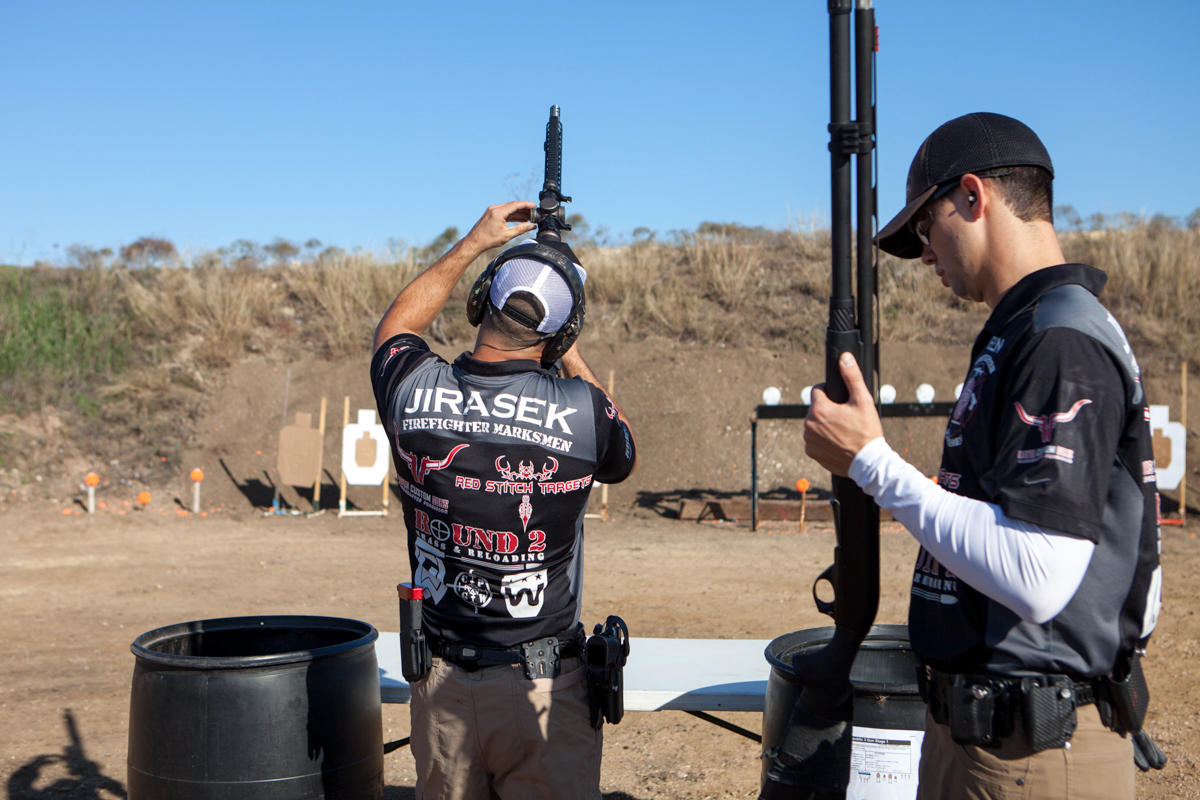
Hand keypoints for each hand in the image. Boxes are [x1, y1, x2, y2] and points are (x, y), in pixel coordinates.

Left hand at [462, 201, 535, 253]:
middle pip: (513, 206)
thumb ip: (521, 229)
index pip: (516, 205)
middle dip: (524, 209)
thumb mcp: (507, 235)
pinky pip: (504, 212)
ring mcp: (492, 210)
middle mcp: (494, 208)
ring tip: (529, 217)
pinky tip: (519, 219)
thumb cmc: (488, 240)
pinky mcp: (491, 214)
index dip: (527, 205)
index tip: (535, 205)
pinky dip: (512, 215)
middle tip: (534, 214)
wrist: (474, 242)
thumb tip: (532, 226)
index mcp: (498, 212)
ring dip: (519, 212)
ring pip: (509, 209)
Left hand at [803, 352, 883, 475]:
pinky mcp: (811, 452)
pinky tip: (837, 442)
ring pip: (815, 423)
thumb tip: (845, 358)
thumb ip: (852, 377)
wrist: (868, 463)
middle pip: (816, 408)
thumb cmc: (867, 432)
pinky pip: (814, 439)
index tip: (843, 402)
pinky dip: (823, 439)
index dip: (831, 393)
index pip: (818, 390)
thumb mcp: (863, 401)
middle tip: (846, 418)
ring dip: (825, 424)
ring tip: (843, 431)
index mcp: (819, 409)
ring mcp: (808, 440)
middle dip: (829, 409)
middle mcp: (809, 424)